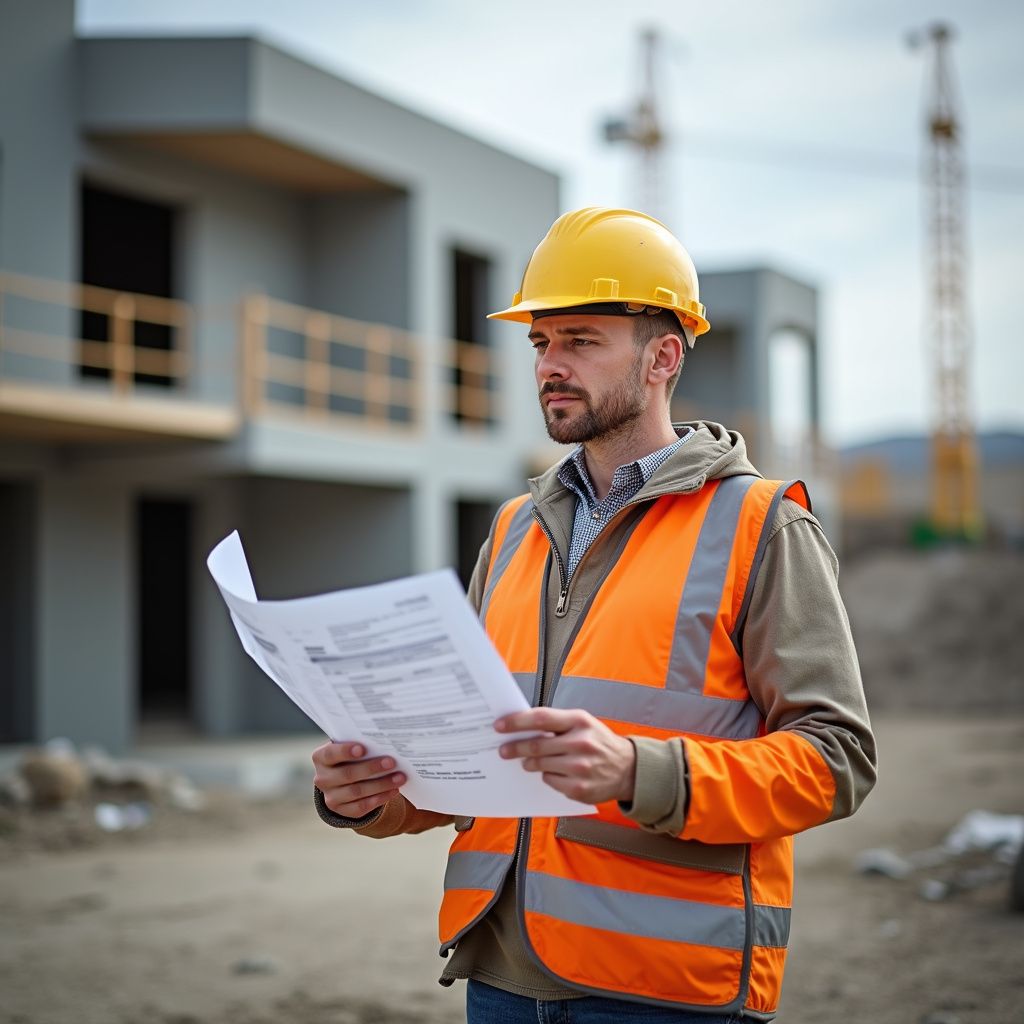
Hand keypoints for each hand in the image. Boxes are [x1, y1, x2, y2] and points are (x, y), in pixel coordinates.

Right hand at [311, 741, 405, 818]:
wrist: (345, 779)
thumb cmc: (351, 756)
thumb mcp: (351, 747)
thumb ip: (361, 745)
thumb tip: (384, 743)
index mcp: (321, 757)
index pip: (330, 754)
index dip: (345, 751)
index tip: (363, 748)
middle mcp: (322, 778)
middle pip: (347, 774)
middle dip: (372, 768)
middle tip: (392, 762)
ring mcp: (331, 797)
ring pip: (357, 792)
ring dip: (381, 784)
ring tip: (400, 777)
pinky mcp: (342, 811)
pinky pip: (361, 807)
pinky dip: (379, 798)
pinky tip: (393, 791)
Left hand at [495, 708, 635, 804]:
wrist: (628, 769)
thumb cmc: (599, 742)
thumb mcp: (583, 724)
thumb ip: (557, 723)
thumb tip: (522, 726)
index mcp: (580, 721)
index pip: (541, 718)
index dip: (517, 721)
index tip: (500, 725)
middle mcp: (581, 743)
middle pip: (537, 745)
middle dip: (515, 748)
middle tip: (504, 750)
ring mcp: (580, 767)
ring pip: (540, 765)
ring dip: (530, 763)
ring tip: (528, 761)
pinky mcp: (579, 788)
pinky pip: (550, 781)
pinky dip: (547, 776)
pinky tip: (555, 772)